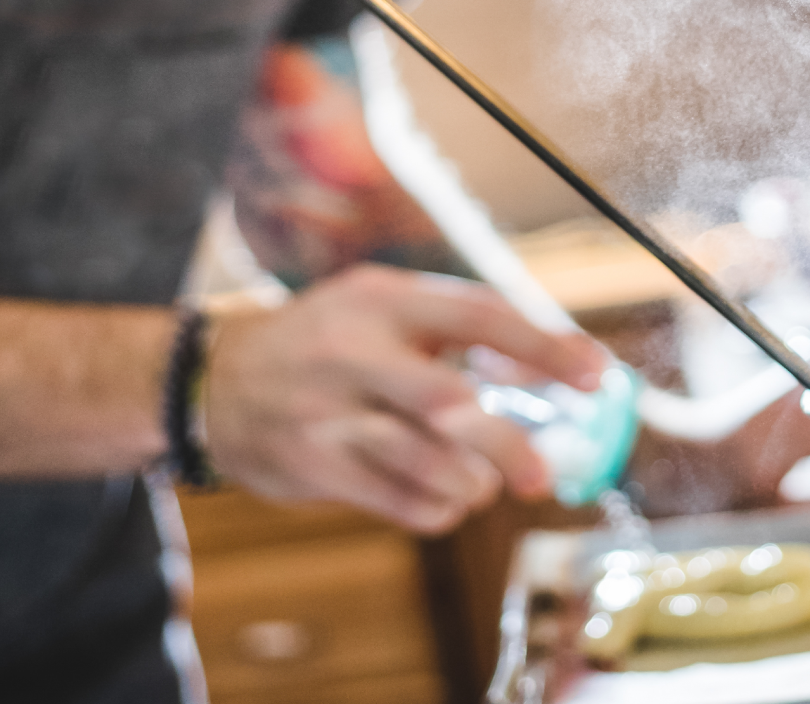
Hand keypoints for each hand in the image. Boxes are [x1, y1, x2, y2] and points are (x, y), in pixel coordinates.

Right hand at [201, 265, 604, 532]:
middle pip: (449, 403)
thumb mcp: (379, 312)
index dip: (542, 345)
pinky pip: (398, 501)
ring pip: (425, 462)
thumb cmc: (326, 346)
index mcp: (381, 300)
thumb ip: (454, 335)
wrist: (214, 382)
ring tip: (482, 484)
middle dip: (507, 444)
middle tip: (543, 477)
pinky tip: (445, 500)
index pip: (477, 315)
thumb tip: (553, 373)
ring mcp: (326, 412)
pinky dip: (438, 509)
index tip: (596, 375)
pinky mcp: (311, 465)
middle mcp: (351, 351)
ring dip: (471, 484)